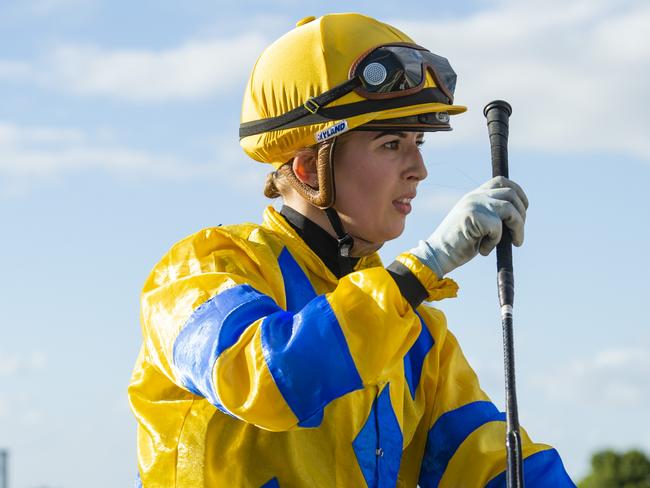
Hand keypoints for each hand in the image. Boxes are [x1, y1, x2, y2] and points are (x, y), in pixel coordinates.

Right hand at [409, 176, 528, 277]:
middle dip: (522, 214)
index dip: (518, 193)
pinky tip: (483, 250)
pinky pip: (498, 227)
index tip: (523, 210)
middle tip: (518, 235)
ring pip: (510, 209)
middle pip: (511, 194)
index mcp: (474, 195)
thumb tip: (518, 216)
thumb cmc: (458, 244)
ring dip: (517, 228)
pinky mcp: (474, 217)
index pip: (501, 181)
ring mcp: (474, 205)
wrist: (438, 254)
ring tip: (512, 243)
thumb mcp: (477, 224)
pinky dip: (495, 241)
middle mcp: (475, 196)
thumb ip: (491, 214)